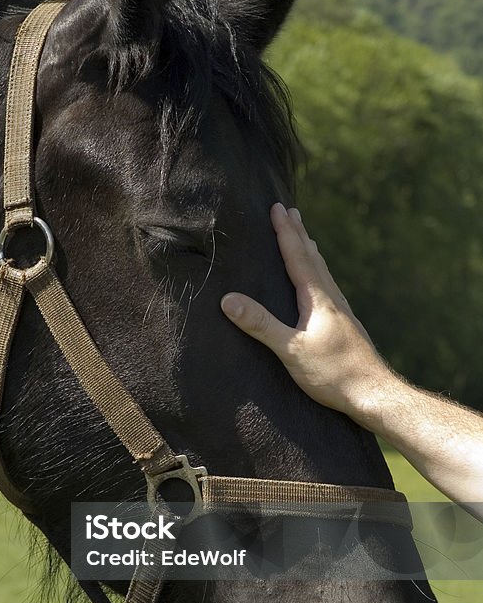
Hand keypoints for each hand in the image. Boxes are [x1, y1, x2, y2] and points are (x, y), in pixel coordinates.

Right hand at [221, 203, 390, 418]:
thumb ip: (260, 324)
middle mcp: (331, 298)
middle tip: (290, 211)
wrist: (373, 394)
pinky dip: (317, 272)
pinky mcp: (343, 325)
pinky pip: (327, 287)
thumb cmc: (333, 373)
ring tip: (304, 237)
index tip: (277, 208)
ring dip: (309, 251)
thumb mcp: (291, 350)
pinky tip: (318, 284)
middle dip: (298, 233)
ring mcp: (340, 311)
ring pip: (322, 271)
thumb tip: (228, 299)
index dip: (285, 232)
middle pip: (312, 257)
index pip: (296, 257)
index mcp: (317, 299)